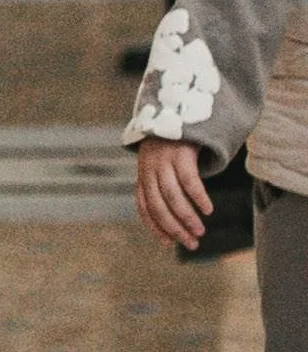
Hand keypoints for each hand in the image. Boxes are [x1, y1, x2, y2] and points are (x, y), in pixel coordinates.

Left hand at [135, 136, 214, 250]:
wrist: (177, 107)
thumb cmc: (173, 143)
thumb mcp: (162, 164)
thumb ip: (164, 185)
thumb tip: (177, 217)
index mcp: (143, 176)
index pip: (145, 209)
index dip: (156, 228)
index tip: (170, 244)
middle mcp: (149, 170)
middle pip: (159, 207)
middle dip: (175, 229)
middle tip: (192, 243)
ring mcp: (163, 161)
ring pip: (173, 197)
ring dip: (187, 217)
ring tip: (201, 231)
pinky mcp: (180, 152)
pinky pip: (189, 180)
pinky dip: (198, 198)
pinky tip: (208, 210)